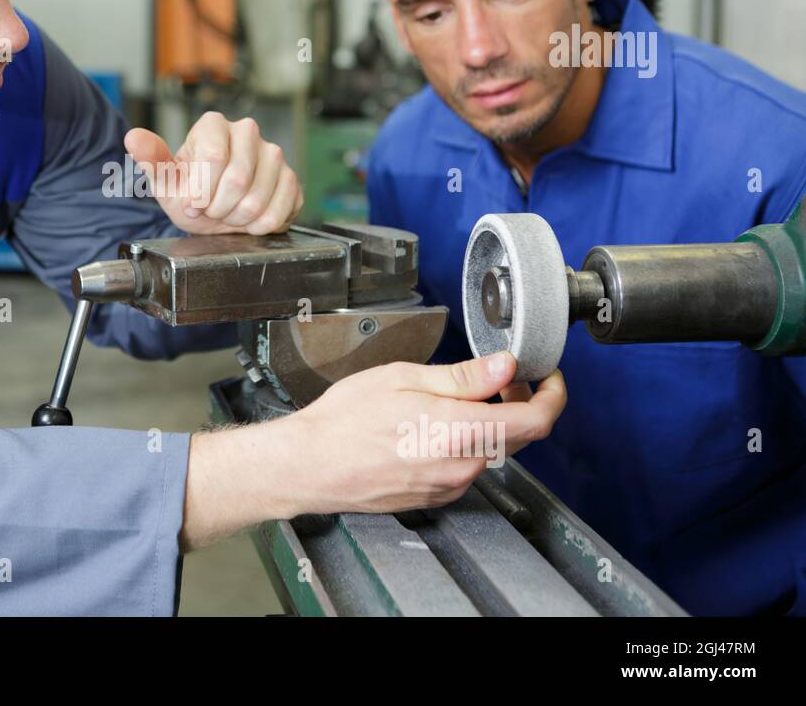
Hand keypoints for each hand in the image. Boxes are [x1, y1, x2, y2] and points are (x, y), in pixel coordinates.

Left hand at [124, 111, 302, 234]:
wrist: (213, 211)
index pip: (214, 157)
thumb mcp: (165, 181)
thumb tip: (133, 138)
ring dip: (236, 218)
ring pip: (257, 199)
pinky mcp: (291, 179)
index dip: (200, 190)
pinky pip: (280, 209)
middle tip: (210, 210)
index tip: (192, 202)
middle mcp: (247, 131)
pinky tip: (249, 219)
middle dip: (217, 207)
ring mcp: (273, 154)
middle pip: (237, 179)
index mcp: (213, 125)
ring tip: (227, 213)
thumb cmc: (189, 191)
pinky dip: (260, 225)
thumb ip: (151, 159)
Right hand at [286, 351, 565, 515]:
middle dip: (519, 403)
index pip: (535, 421)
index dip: (552, 396)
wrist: (310, 465)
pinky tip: (435, 425)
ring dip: (489, 422)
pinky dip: (466, 442)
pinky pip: (466, 466)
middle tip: (502, 377)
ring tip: (458, 397)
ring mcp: (449, 485)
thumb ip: (462, 377)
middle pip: (517, 436)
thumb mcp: (402, 379)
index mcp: (459, 431)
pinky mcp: (434, 496)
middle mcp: (462, 465)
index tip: (547, 378)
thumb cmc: (345, 421)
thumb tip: (504, 367)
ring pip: (490, 450)